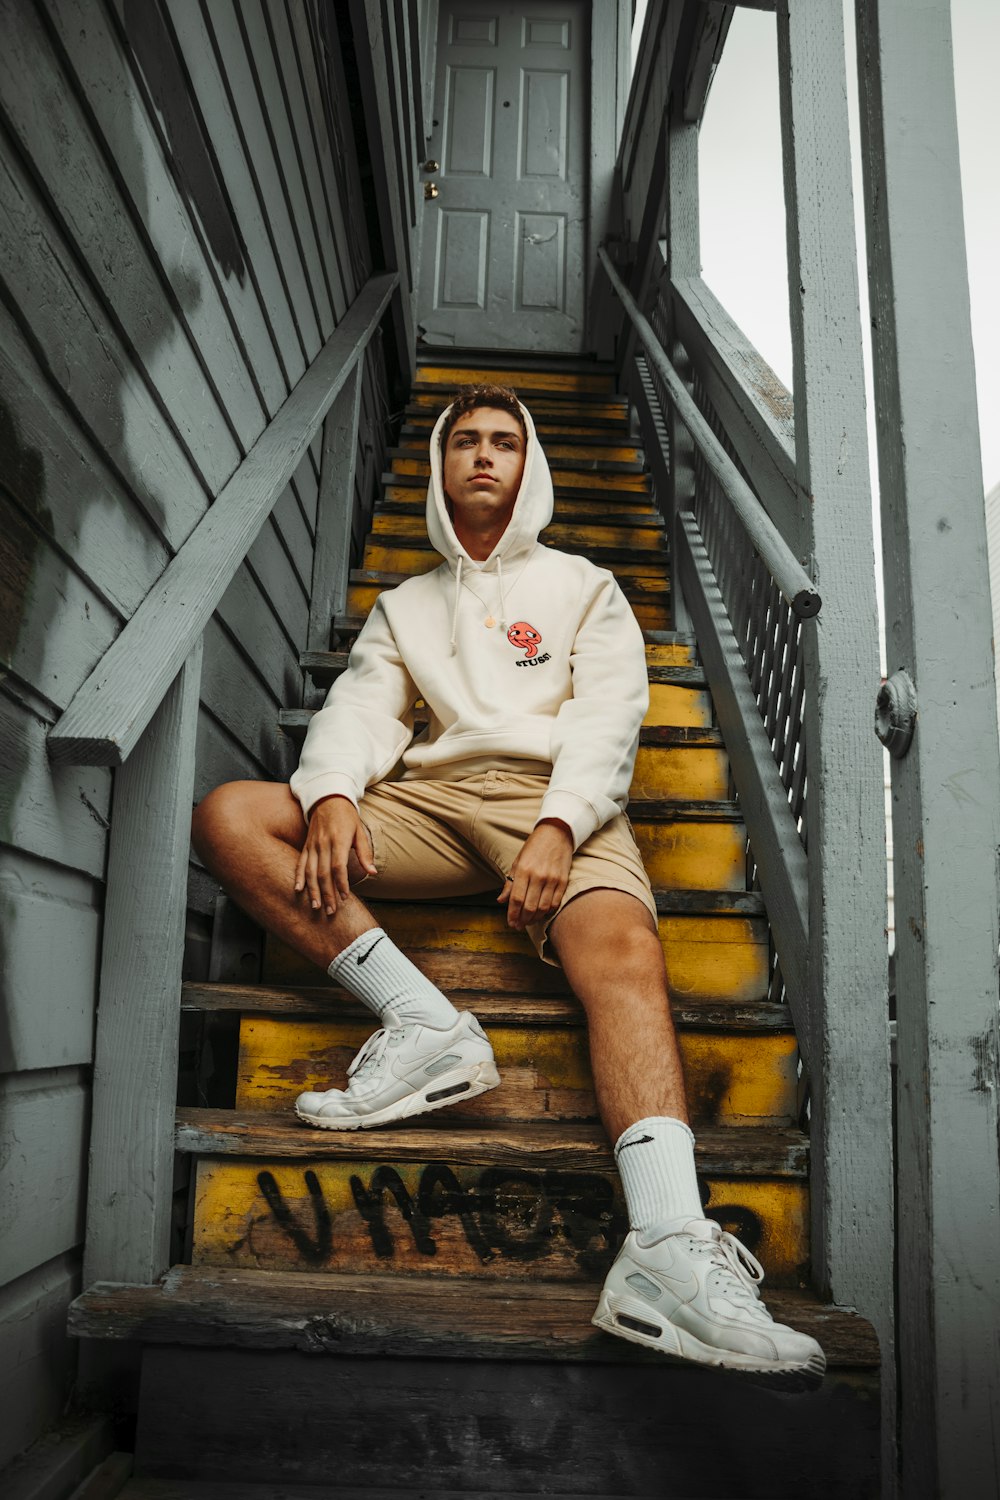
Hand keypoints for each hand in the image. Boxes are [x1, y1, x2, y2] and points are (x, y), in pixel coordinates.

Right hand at [294, 795, 376, 915]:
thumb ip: (364, 853)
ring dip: (313, 890)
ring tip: (316, 906)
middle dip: (327, 893)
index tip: (344, 898)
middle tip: (330, 911)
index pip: (338, 866)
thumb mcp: (359, 831)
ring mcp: (312, 845)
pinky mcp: (306, 845)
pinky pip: (300, 863)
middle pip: (323, 873)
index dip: (341, 883)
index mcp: (338, 840)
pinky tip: (298, 890)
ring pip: (310, 871)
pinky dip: (298, 876)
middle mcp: (323, 844)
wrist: (327, 798)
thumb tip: (372, 872)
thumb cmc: (347, 817)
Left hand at [498, 819, 573, 929]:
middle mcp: (538, 876)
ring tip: (529, 922)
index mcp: (523, 870)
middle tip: (518, 926)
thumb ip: (510, 883)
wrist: (557, 834)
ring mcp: (552, 879)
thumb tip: (501, 901)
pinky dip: (548, 912)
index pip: (516, 899)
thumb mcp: (517, 861)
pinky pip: (556, 903)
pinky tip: (542, 914)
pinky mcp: (563, 881)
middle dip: (522, 920)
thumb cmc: (534, 847)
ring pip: (543, 908)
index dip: (512, 914)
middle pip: (529, 906)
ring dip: (535, 919)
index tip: (510, 923)